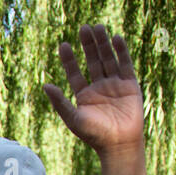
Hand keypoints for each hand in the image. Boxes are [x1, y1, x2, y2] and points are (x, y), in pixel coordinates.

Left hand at [43, 24, 143, 154]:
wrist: (119, 144)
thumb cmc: (94, 135)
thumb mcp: (73, 118)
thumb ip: (60, 102)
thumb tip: (45, 85)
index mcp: (84, 96)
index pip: (75, 73)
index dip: (69, 59)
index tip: (64, 45)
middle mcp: (99, 88)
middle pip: (92, 61)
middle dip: (88, 45)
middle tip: (83, 28)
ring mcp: (115, 85)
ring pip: (108, 59)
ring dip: (103, 44)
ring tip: (97, 27)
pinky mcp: (130, 85)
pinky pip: (125, 64)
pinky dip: (121, 51)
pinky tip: (115, 38)